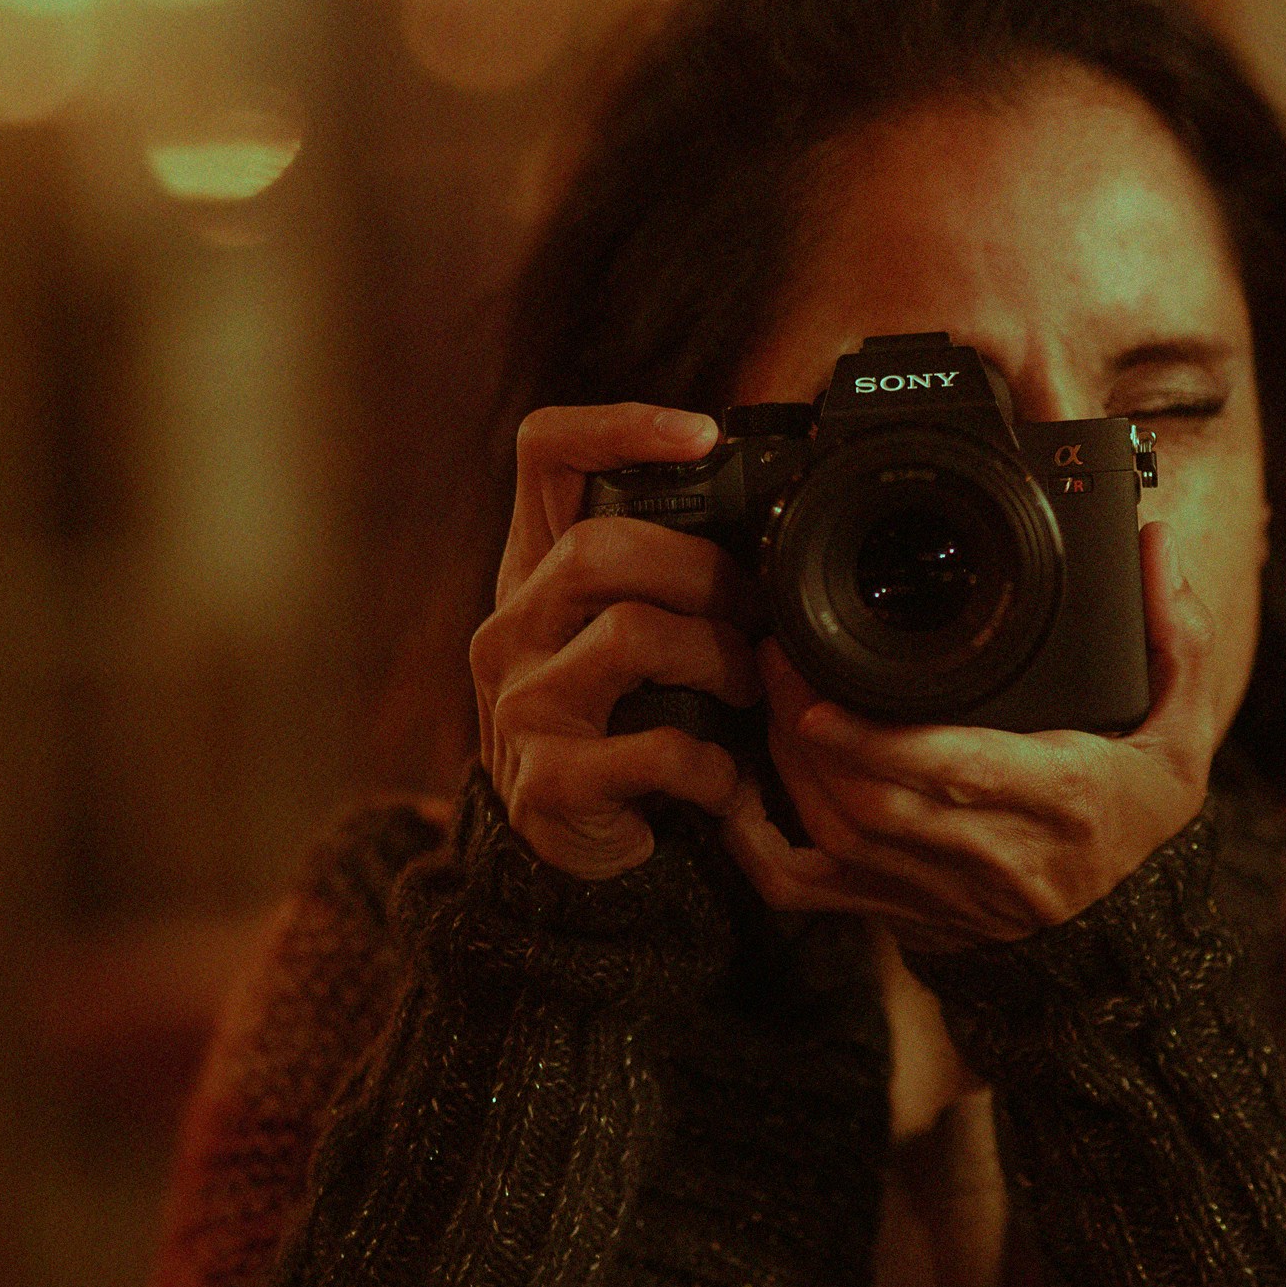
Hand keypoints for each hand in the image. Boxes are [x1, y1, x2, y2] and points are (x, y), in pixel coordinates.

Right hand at [468, 402, 763, 877]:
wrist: (577, 861)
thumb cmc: (625, 727)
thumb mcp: (631, 639)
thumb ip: (668, 574)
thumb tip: (775, 515)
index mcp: (533, 573)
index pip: (544, 454)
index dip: (618, 425)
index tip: (703, 435)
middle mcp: (509, 626)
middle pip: (597, 545)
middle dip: (702, 571)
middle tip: (755, 612)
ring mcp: (519, 704)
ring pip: (630, 634)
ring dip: (718, 659)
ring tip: (748, 689)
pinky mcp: (547, 783)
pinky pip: (656, 746)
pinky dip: (713, 764)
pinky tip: (726, 779)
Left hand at [717, 518, 1215, 952]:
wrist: (1122, 931)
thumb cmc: (1136, 812)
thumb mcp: (1182, 731)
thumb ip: (1179, 637)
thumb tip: (1154, 542)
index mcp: (1064, 799)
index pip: (958, 773)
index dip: (878, 743)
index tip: (818, 699)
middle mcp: (999, 857)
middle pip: (875, 805)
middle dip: (806, 734)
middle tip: (771, 657)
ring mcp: (944, 895)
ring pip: (837, 840)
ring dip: (785, 771)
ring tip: (766, 696)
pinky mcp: (903, 915)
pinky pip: (811, 893)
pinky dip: (760, 849)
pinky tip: (738, 798)